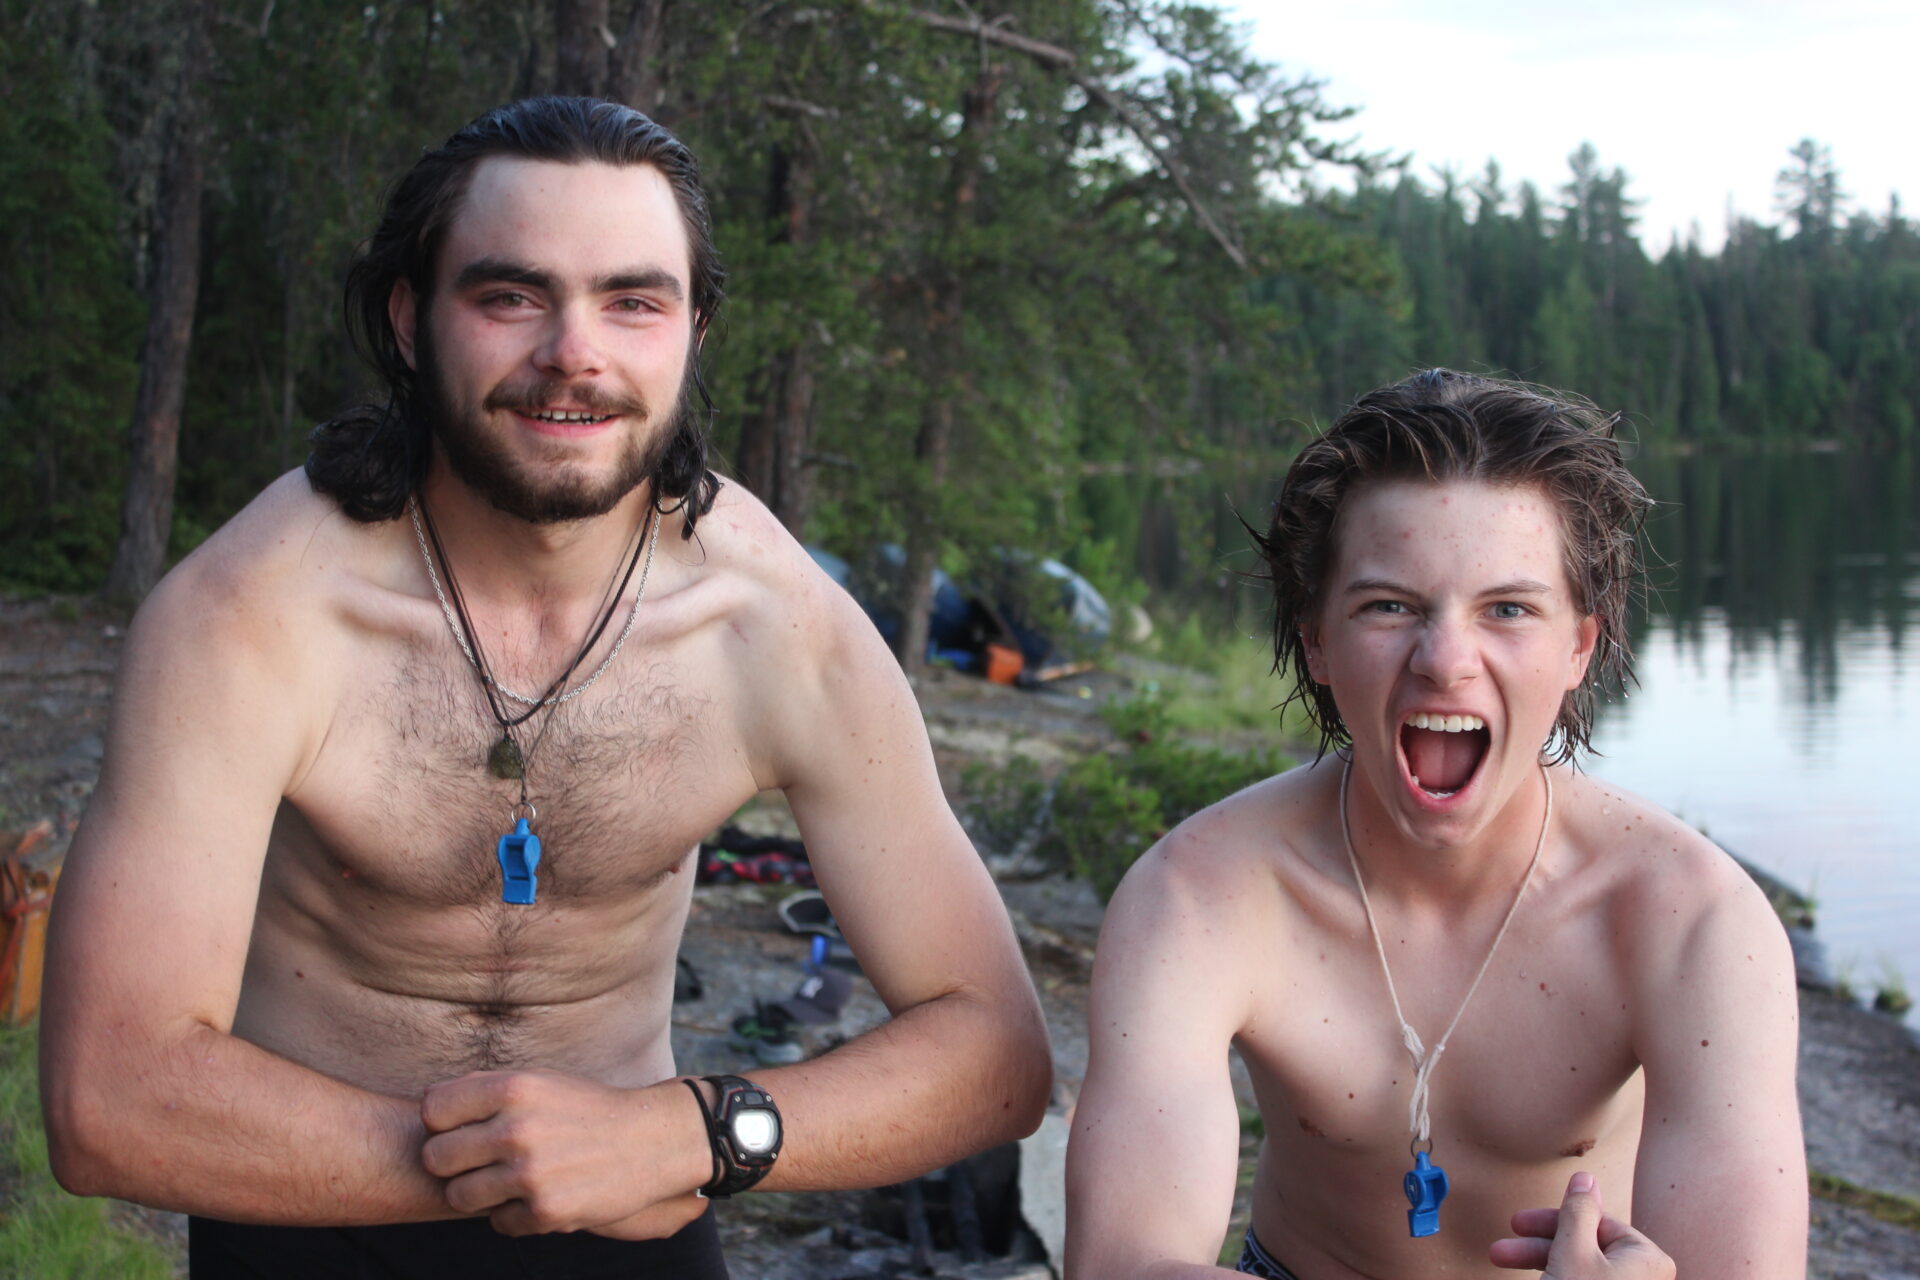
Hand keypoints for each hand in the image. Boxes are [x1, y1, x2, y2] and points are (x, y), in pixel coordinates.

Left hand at [420, 1069, 707, 1236]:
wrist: (650, 1141)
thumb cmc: (587, 1108)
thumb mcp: (542, 1081)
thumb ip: (487, 1088)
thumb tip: (430, 1103)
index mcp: (513, 1088)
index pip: (433, 1110)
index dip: (443, 1123)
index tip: (462, 1128)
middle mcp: (517, 1129)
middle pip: (436, 1158)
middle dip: (453, 1162)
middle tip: (481, 1161)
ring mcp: (529, 1173)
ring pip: (459, 1196)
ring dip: (479, 1193)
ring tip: (509, 1180)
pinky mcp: (544, 1211)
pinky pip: (497, 1223)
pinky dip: (514, 1215)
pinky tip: (539, 1196)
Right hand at [1491, 1171, 1675, 1277]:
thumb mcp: (1573, 1251)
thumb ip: (1577, 1211)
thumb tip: (1585, 1178)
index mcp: (1647, 1257)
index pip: (1597, 1222)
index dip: (1554, 1221)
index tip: (1518, 1222)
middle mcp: (1643, 1278)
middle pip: (1584, 1246)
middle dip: (1537, 1246)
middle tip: (1500, 1249)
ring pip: (1579, 1269)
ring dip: (1539, 1263)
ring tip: (1498, 1263)